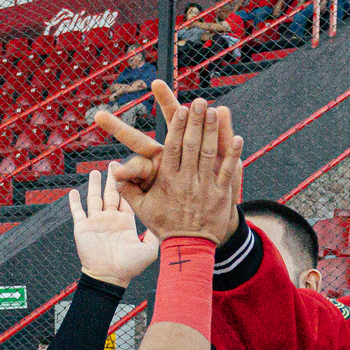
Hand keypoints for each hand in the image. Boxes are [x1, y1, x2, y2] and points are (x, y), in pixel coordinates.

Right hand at [69, 166, 158, 286]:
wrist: (109, 277)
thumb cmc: (129, 267)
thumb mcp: (149, 249)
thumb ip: (155, 234)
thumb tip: (164, 222)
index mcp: (126, 222)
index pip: (127, 198)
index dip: (128, 185)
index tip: (131, 171)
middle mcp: (111, 219)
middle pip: (111, 194)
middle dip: (112, 179)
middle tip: (113, 164)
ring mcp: (96, 222)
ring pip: (94, 198)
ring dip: (94, 185)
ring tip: (94, 171)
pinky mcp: (82, 227)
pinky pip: (77, 212)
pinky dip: (74, 202)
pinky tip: (72, 192)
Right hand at [102, 83, 244, 242]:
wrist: (190, 248)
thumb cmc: (165, 225)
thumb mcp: (142, 209)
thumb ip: (127, 189)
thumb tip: (111, 169)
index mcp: (167, 180)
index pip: (173, 148)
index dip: (178, 127)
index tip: (182, 110)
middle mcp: (186, 180)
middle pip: (192, 145)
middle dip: (196, 122)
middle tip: (199, 102)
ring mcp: (205, 186)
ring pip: (209, 154)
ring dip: (212, 131)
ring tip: (214, 111)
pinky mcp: (221, 195)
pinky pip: (228, 172)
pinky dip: (233, 155)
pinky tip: (237, 138)